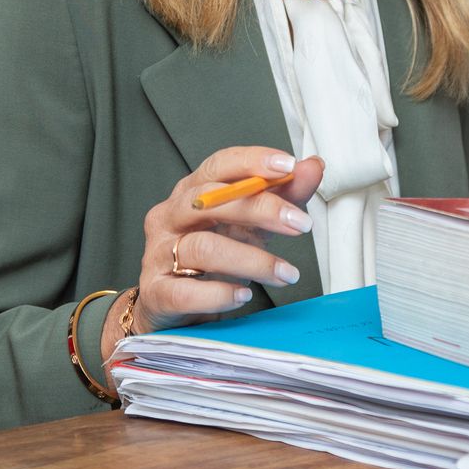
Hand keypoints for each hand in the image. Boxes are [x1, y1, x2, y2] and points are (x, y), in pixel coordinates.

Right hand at [103, 147, 323, 366]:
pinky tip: (244, 295)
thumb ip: (280, 196)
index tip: (288, 166)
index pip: (218, 165)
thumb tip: (311, 167)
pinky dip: (219, 294)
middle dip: (261, 208)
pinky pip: (186, 292)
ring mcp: (158, 254)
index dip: (252, 162)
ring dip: (253, 261)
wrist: (171, 307)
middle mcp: (169, 217)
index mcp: (190, 193)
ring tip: (286, 273)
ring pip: (203, 248)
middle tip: (300, 224)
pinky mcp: (157, 293)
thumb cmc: (211, 259)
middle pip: (209, 201)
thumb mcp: (249, 225)